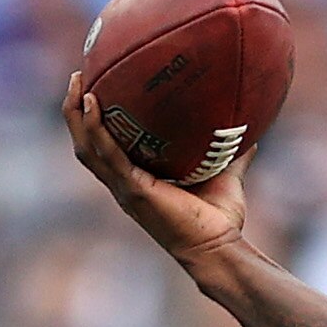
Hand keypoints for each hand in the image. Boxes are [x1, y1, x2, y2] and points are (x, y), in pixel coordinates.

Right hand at [63, 72, 252, 270]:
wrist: (219, 249)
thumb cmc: (221, 222)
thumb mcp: (226, 176)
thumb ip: (233, 154)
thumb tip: (251, 130)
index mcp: (136, 181)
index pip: (105, 148)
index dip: (94, 122)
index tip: (96, 87)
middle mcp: (123, 185)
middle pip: (86, 143)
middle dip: (75, 111)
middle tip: (77, 76)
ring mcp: (124, 189)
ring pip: (86, 147)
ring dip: (75, 114)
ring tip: (76, 82)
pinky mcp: (133, 190)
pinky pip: (106, 154)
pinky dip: (95, 128)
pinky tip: (92, 103)